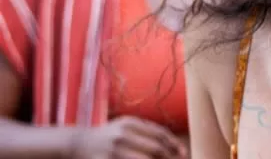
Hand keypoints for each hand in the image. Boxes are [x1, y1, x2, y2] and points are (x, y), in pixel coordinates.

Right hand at [69, 116, 186, 158]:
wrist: (78, 144)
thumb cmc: (109, 135)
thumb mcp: (126, 125)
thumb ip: (147, 130)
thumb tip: (174, 143)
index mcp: (130, 123)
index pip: (160, 134)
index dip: (174, 144)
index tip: (184, 153)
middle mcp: (122, 136)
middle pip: (156, 148)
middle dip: (170, 157)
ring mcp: (114, 151)